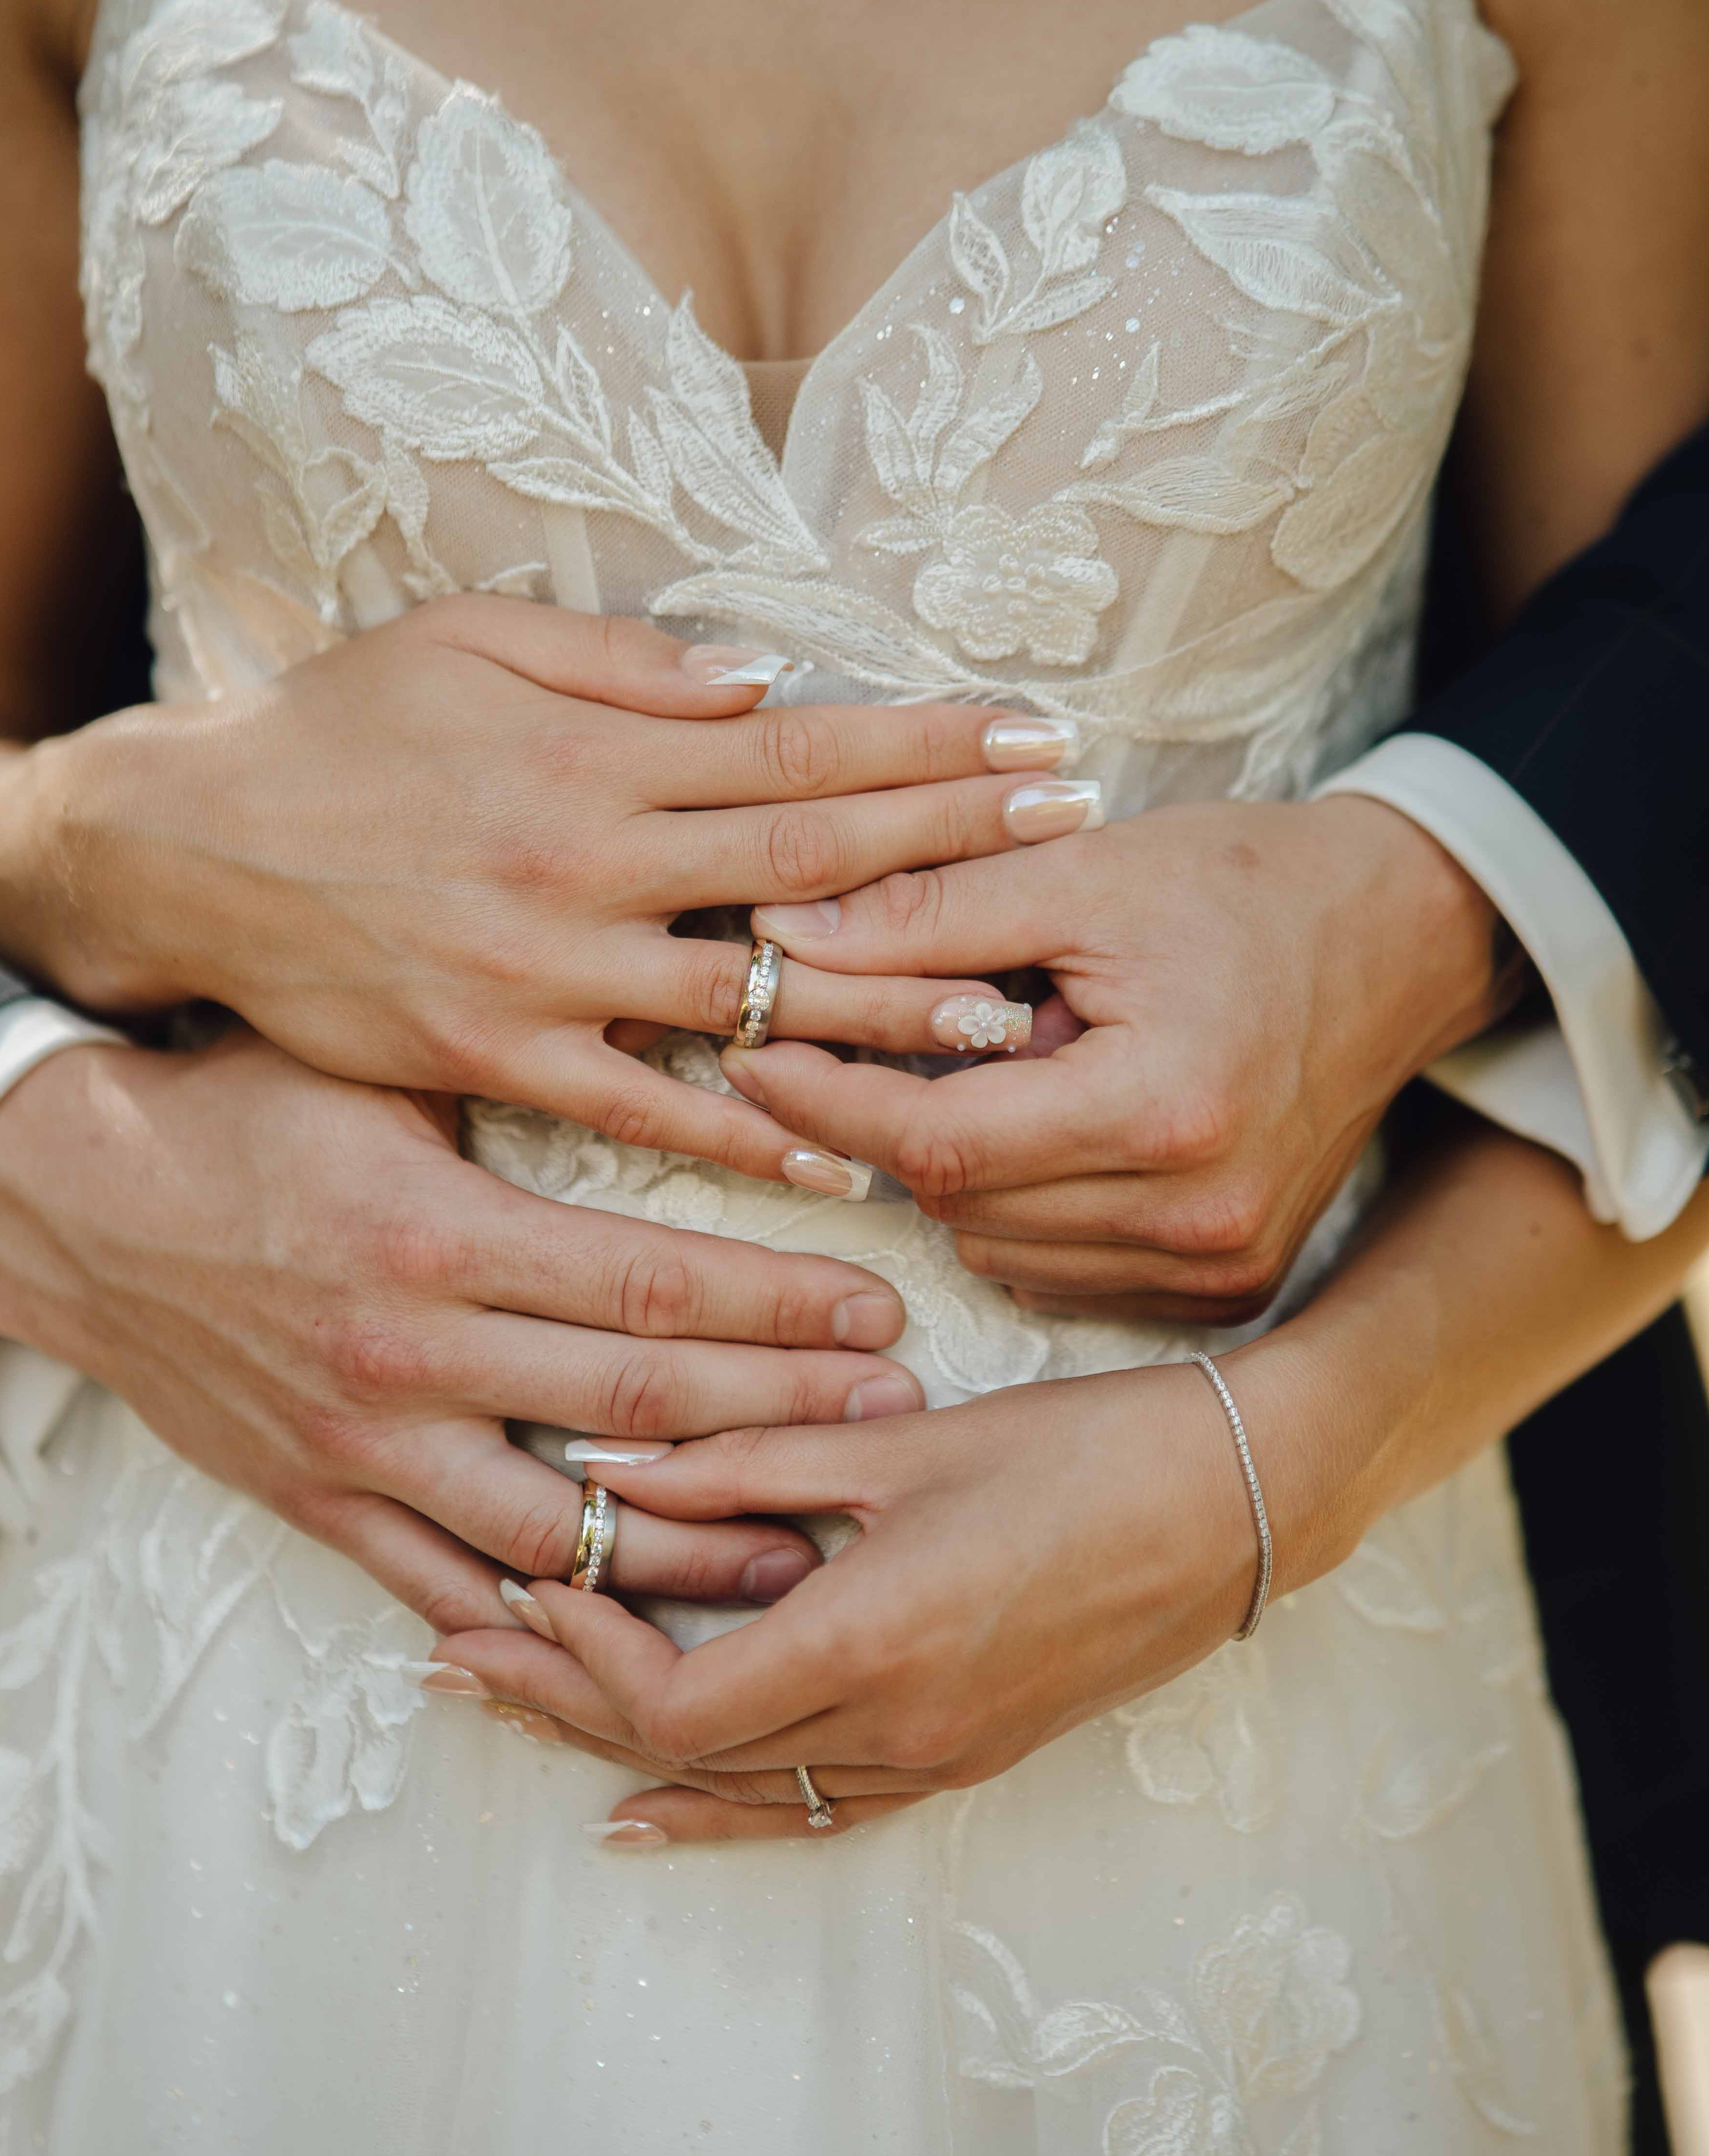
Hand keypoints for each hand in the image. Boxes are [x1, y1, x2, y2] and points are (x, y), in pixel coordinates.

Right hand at [0, 599, 1079, 1179]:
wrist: (190, 847)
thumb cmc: (337, 730)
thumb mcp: (464, 642)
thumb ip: (619, 664)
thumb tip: (760, 677)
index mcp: (590, 757)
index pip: (800, 750)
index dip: (927, 747)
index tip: (1040, 741)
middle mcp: (584, 863)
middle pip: (806, 863)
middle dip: (954, 849)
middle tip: (1080, 846)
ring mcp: (544, 973)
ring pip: (747, 998)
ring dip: (888, 1007)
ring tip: (1016, 1014)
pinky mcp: (497, 1059)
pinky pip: (645, 1111)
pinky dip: (746, 1133)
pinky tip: (842, 1152)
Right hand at [0, 1027, 929, 1635]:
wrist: (75, 1203)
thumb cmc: (244, 1114)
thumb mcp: (389, 1073)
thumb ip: (529, 1088)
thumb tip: (689, 1056)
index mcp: (442, 1236)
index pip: (654, 1288)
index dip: (782, 1308)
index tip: (880, 1314)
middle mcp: (411, 1354)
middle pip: (638, 1410)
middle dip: (782, 1422)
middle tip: (893, 1428)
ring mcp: (362, 1447)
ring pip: (560, 1533)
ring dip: (690, 1553)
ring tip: (799, 1556)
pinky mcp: (318, 1505)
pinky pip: (443, 1590)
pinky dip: (536, 1628)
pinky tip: (628, 1641)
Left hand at [425, 1344, 1339, 1843]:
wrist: (1233, 1504)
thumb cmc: (1083, 1450)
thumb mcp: (900, 1442)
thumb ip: (746, 1461)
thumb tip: (606, 1470)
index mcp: (868, 1647)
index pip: (672, 1703)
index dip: (580, 1658)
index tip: (522, 1585)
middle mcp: (892, 1731)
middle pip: (680, 1759)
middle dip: (559, 1705)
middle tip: (459, 1657)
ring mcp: (932, 1758)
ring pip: (738, 1791)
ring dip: (618, 1753)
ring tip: (518, 1713)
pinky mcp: (962, 1755)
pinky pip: (813, 1809)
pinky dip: (720, 1806)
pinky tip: (652, 1810)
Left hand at [727, 793, 1511, 1315]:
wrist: (1402, 938)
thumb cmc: (1247, 886)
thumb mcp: (1086, 870)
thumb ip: (930, 913)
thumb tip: (781, 944)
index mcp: (1165, 1110)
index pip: (937, 1139)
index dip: (828, 1096)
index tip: (753, 1049)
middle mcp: (1197, 1215)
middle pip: (959, 1200)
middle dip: (886, 1121)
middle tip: (847, 1041)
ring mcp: (1219, 1265)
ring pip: (998, 1244)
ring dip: (955, 1167)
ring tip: (989, 1067)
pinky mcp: (1228, 1285)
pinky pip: (1061, 1269)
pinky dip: (1022, 1207)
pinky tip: (1047, 1125)